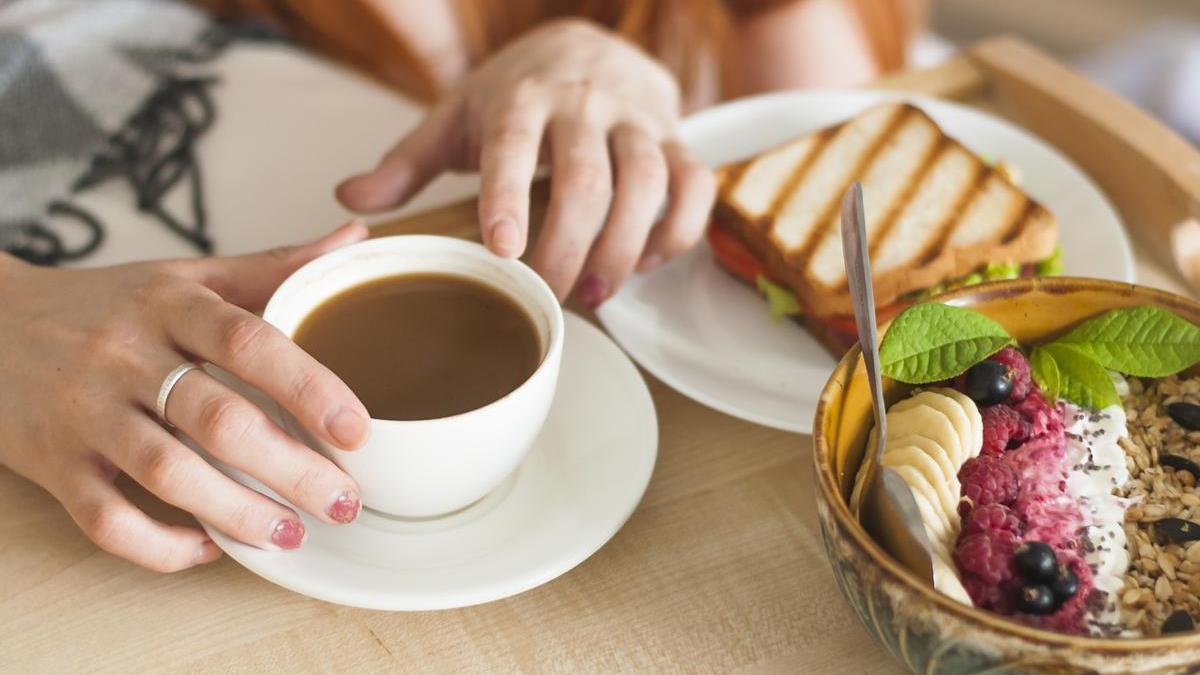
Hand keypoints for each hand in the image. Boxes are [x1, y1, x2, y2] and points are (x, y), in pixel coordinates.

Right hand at [0, 222, 371, 571]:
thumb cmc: (105, 305)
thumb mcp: (184, 275)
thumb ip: (271, 266)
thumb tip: (355, 238)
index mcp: (169, 304)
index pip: (248, 341)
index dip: (309, 386)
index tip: (357, 429)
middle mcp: (126, 356)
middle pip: (219, 419)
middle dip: (291, 470)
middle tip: (344, 501)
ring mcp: (85, 412)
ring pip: (166, 474)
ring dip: (238, 513)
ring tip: (292, 534)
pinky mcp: (51, 463)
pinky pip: (105, 518)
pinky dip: (160, 545)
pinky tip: (207, 547)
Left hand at [336, 19, 716, 304]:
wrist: (588, 42)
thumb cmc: (516, 91)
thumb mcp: (457, 116)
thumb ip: (407, 163)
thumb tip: (348, 202)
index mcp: (520, 97)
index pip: (513, 144)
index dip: (508, 196)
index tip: (504, 250)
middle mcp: (583, 103)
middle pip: (586, 179)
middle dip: (571, 247)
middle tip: (553, 296)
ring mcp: (635, 118)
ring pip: (647, 181)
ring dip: (628, 245)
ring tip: (602, 291)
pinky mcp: (675, 134)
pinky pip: (695, 183)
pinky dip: (680, 228)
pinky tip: (650, 259)